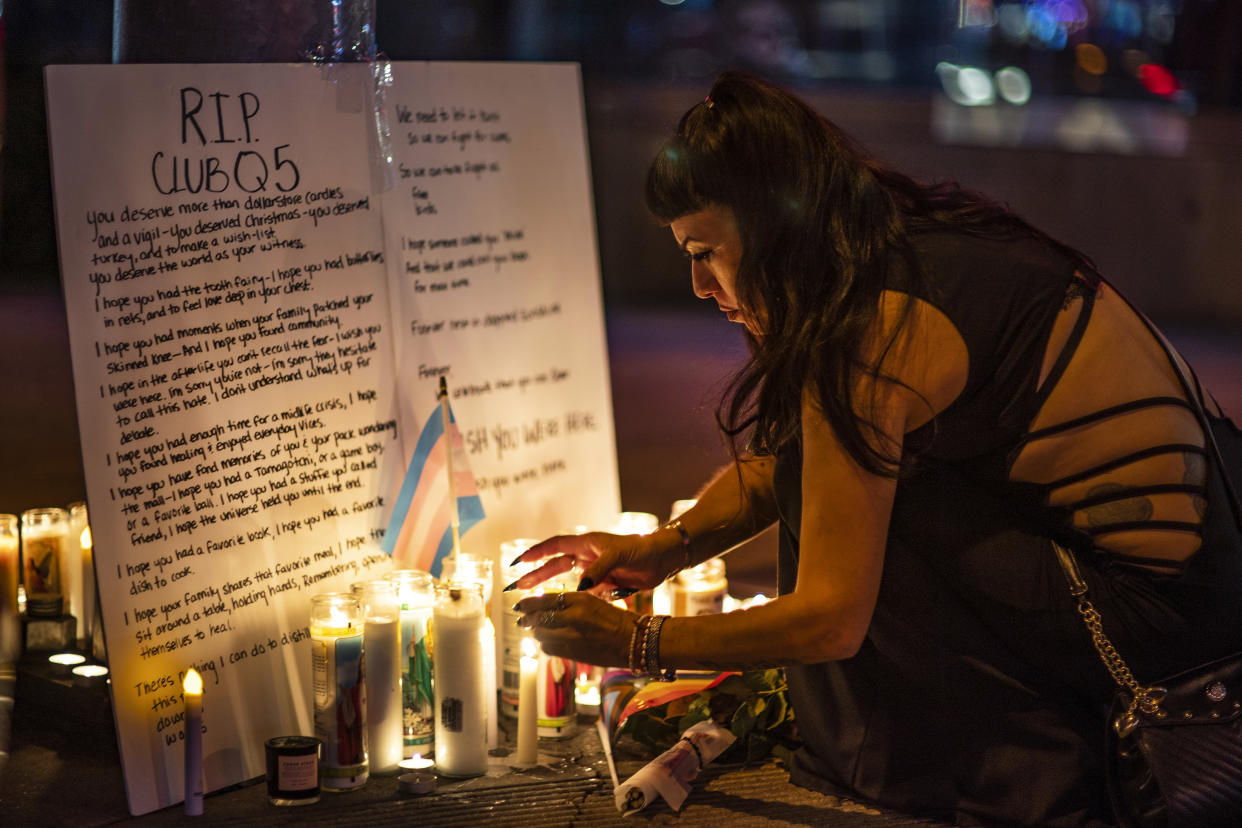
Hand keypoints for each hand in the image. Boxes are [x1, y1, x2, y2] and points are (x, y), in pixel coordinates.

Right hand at [504, 531, 668, 596]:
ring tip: (531, 597)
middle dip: (536, 574)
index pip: (556, 546)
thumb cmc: (642, 550)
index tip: (520, 561)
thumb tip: (579, 586)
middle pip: (556, 565)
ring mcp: (594, 570)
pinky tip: (561, 607)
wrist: (662, 560)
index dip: (537, 553)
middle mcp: (587, 556)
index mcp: (587, 543)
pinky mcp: (602, 583)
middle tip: (518, 586)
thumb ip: (598, 570)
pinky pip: (582, 592)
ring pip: (566, 580)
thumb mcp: (619, 556)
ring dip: (550, 588)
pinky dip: (571, 599)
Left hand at [514, 590, 635, 666]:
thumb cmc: (615, 619)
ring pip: (541, 635)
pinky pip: (549, 648)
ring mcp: (572, 637)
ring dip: (535, 632)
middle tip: (522, 619)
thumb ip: (569, 603)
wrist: (633, 641)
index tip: (520, 605)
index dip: (528, 604)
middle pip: (538, 618)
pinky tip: (547, 641)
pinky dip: (545, 644)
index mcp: (579, 600)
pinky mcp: (573, 653)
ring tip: (534, 630)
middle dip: (527, 619)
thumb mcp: (592, 601)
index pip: (544, 600)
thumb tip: (545, 606)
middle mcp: (573, 618)